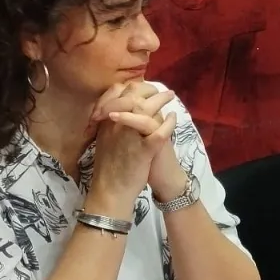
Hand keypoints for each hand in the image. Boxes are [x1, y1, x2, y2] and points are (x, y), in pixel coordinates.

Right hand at [87, 82, 177, 207]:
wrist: (110, 191)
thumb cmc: (109, 168)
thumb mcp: (106, 141)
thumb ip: (113, 125)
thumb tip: (124, 111)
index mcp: (106, 122)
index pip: (118, 93)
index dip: (134, 87)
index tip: (145, 88)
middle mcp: (116, 125)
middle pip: (132, 96)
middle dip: (148, 89)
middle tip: (162, 90)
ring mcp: (129, 137)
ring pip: (145, 109)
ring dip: (160, 100)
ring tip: (171, 96)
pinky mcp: (143, 150)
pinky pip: (158, 132)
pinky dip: (168, 123)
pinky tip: (173, 118)